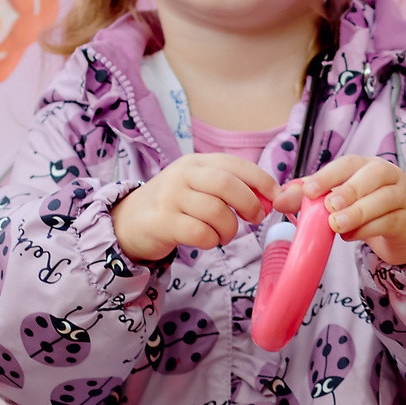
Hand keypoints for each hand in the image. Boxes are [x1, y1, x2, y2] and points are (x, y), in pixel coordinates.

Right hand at [111, 153, 276, 262]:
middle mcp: (182, 175)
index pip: (235, 164)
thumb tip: (271, 198)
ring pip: (216, 211)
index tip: (276, 197)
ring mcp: (170, 197)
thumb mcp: (199, 187)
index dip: (261, 180)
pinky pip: (200, 233)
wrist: (129, 221)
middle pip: (227, 185)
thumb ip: (231, 188)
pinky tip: (207, 241)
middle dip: (250, 204)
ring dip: (230, 229)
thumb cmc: (175, 205)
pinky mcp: (163, 222)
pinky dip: (212, 241)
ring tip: (224, 235)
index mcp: (196, 163)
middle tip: (255, 218)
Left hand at [279, 154, 405, 268]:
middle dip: (349, 190)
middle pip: (373, 174)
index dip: (329, 175)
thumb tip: (278, 201)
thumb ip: (309, 198)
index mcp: (367, 165)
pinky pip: (388, 221)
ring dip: (357, 212)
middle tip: (329, 207)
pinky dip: (366, 230)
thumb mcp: (336, 200)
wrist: (401, 230)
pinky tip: (350, 236)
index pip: (349, 163)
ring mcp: (402, 196)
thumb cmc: (364, 209)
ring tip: (337, 225)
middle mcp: (388, 175)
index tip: (309, 191)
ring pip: (383, 199)